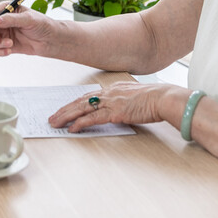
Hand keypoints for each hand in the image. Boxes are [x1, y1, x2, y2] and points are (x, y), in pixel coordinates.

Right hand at [0, 1, 59, 58]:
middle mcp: (3, 22)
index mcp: (7, 10)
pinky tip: (10, 50)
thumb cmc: (42, 25)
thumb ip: (11, 19)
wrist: (51, 40)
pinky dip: (0, 51)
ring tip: (10, 44)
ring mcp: (4, 34)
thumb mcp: (28, 19)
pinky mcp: (7, 45)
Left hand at [47, 81, 184, 132]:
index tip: (65, 109)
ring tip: (55, 123)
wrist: (164, 98)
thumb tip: (118, 111)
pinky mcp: (115, 113)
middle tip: (52, 117)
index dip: (74, 103)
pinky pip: (93, 118)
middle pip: (80, 101)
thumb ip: (123, 103)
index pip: (88, 96)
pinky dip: (81, 123)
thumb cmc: (155, 99)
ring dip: (66, 116)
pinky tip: (72, 128)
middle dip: (64, 110)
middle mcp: (109, 93)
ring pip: (82, 109)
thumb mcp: (135, 98)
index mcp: (113, 89)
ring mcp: (111, 102)